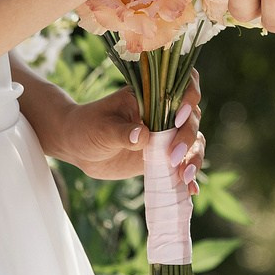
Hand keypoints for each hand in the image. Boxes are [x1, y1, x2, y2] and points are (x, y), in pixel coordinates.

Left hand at [29, 72, 207, 191]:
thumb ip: (122, 132)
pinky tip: (191, 189)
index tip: (178, 118)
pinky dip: (190, 173)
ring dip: (194, 157)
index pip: (182, 84)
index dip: (188, 96)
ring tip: (185, 177)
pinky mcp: (164, 155)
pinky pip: (184, 161)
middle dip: (187, 137)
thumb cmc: (88, 128)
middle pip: (191, 117)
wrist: (80, 147)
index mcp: (150, 95)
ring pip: (194, 140)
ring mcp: (166, 134)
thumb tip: (142, 135)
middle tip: (172, 157)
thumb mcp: (102, 129)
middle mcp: (164, 112)